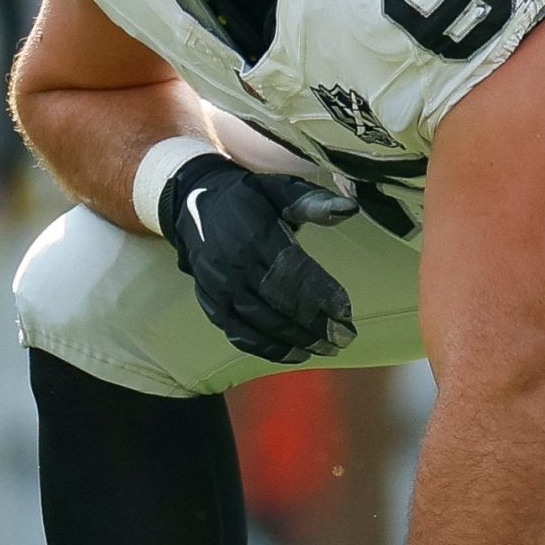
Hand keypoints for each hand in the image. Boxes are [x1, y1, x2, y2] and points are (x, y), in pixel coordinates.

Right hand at [156, 154, 358, 363]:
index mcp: (255, 235)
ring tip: (326, 349)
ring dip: (295, 340)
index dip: (319, 295)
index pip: (292, 271)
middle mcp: (235, 264)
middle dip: (314, 325)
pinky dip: (268, 349)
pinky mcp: (211, 303)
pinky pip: (239, 333)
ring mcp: (220, 287)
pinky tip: (295, 354)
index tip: (346, 312)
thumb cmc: (249, 199)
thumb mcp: (280, 190)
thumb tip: (350, 208)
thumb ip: (313, 202)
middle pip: (278, 302)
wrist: (194, 204)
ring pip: (260, 322)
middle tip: (344, 339)